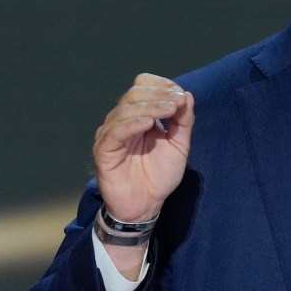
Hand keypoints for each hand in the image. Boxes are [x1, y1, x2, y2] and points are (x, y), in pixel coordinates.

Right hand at [93, 73, 194, 222]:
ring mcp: (111, 134)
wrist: (146, 205)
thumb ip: (184, 121)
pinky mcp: (103, 150)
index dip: (161, 85)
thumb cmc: (160, 175)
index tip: (180, 95)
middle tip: (178, 102)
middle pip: (135, 93)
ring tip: (170, 109)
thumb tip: (187, 95)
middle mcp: (122, 120)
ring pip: (126, 109)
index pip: (142, 86)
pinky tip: (148, 123)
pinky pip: (116, 131)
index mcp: (139, 115)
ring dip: (151, 106)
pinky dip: (132, 124)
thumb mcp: (179, 145)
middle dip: (159, 95)